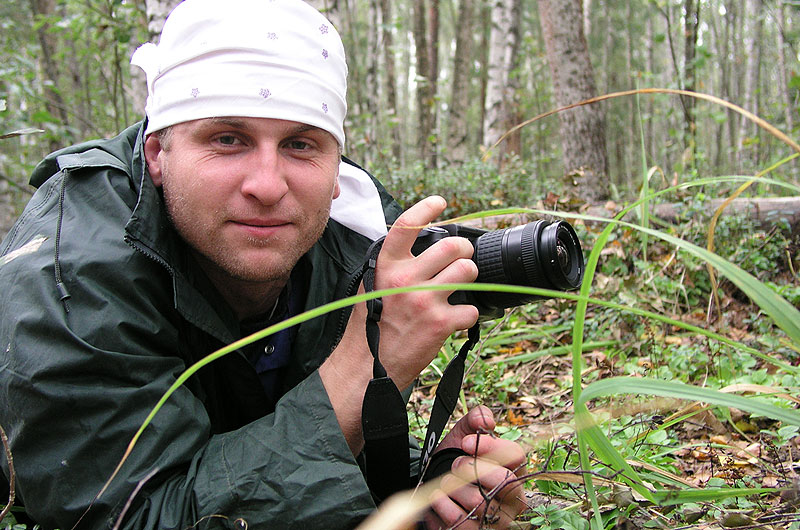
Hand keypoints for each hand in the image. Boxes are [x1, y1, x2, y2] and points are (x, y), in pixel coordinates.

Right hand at [375, 196, 478, 388]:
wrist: (366, 366)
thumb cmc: (370, 327)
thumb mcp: (373, 287)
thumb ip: (394, 266)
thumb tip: (420, 247)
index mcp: (386, 266)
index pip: (407, 226)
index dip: (426, 208)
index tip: (440, 202)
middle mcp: (405, 279)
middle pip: (452, 246)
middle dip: (464, 250)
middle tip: (461, 259)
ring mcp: (424, 300)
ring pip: (467, 270)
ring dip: (470, 276)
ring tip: (462, 285)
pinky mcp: (440, 323)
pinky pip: (471, 309)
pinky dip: (468, 315)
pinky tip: (455, 319)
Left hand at [424, 406, 526, 528]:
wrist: (434, 485)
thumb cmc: (455, 459)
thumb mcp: (463, 434)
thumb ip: (475, 419)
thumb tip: (486, 421)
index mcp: (515, 470)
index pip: (516, 455)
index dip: (490, 446)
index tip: (466, 442)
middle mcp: (513, 497)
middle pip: (504, 482)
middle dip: (473, 469)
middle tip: (455, 464)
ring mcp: (498, 520)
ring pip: (480, 502)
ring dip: (454, 487)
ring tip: (445, 481)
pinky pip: (461, 521)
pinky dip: (444, 505)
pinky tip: (438, 497)